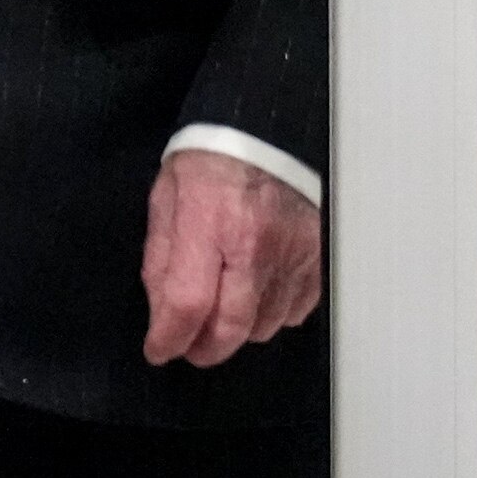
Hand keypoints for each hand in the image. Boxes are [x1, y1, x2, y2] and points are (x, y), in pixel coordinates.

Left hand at [139, 148, 323, 367]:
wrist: (271, 128)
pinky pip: (294, 313)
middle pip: (230, 329)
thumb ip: (161, 257)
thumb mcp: (168, 196)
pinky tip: (257, 294)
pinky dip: (272, 315)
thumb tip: (160, 314)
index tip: (158, 349)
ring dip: (238, 331)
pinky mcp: (318, 259)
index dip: (169, 338)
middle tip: (189, 345)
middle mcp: (256, 245)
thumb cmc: (212, 157)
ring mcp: (293, 255)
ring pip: (263, 328)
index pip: (188, 302)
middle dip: (203, 349)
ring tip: (223, 310)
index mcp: (210, 222)